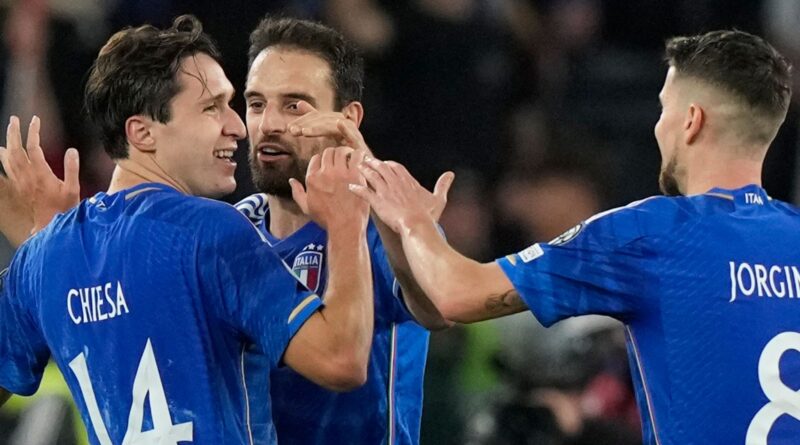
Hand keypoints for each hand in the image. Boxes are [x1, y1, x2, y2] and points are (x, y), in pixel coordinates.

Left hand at [0, 116, 79, 233]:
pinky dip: (2, 161)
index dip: (33, 131)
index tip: (35, 120)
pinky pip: (5, 172)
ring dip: (6, 144)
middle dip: (14, 133)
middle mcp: (27, 176)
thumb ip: (72, 169)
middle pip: (15, 150)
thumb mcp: (73, 189)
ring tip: (7, 134)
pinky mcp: (17, 189)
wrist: (49, 227)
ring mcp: (20, 183)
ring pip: (7, 159)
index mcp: (41, 173)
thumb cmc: (63, 209)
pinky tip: (1, 155)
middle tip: (14, 120)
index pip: (33, 147)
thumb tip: (72, 150)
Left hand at [287, 101, 371, 155]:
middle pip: (325, 119)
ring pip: (335, 126)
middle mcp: (346, 128)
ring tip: (304, 132)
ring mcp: (354, 136)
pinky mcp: (361, 147)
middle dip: (307, 124)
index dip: (303, 120)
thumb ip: (314, 123)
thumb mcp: (326, 140)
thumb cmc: (343, 160)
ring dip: (319, 127)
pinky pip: (354, 136)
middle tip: (292, 130)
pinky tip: (339, 123)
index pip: (317, 117)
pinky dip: (348, 129)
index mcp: (336, 126)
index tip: (289, 128)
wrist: (362, 176)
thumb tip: (300, 103)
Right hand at [290, 147, 368, 230]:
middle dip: (334, 154)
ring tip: (350, 157)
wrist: (345, 225)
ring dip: (346, 152)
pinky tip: (360, 159)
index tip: (329, 165)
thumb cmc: (326, 219)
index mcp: (312, 179)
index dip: (323, 160)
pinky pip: (357, 155)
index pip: (316, 158)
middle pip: (328, 152)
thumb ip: (297, 192)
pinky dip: (358, 154)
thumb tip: (291, 180)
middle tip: (341, 159)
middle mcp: (324, 172)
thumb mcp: (306, 207)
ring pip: (341, 151)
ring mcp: (340, 172)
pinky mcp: (355, 174)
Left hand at [350, 157, 453, 232]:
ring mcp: (385, 192)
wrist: (416, 225)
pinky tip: (350, 186)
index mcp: (408, 182)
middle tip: (366, 159)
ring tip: (358, 167)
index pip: (397, 167)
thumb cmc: (427, 215)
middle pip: (382, 168)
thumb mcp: (438, 199)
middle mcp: (395, 183)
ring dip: (364, 171)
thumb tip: (451, 174)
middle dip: (374, 163)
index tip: (384, 163)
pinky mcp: (377, 201)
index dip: (389, 164)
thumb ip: (443, 185)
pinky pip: (364, 192)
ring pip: (372, 176)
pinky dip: (357, 188)